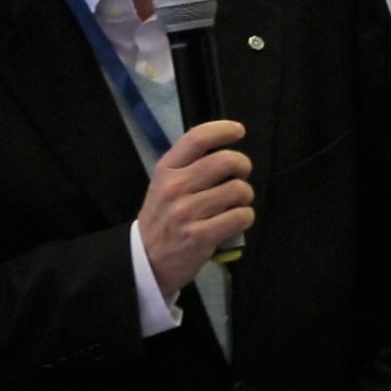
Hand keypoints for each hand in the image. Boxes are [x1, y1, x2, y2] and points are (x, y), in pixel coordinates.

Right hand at [138, 119, 254, 294]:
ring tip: (236, 203)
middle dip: (243, 165)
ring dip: (245, 196)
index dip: (223, 130)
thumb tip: (224, 149)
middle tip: (241, 175)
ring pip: (238, 190)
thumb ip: (188, 166)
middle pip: (226, 161)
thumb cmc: (162, 218)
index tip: (238, 131)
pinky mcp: (200, 236)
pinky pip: (240, 217)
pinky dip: (245, 217)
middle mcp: (175, 187)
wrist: (145, 260)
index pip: (197, 138)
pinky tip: (235, 220)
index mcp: (166, 170)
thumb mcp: (164, 185)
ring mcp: (187, 212)